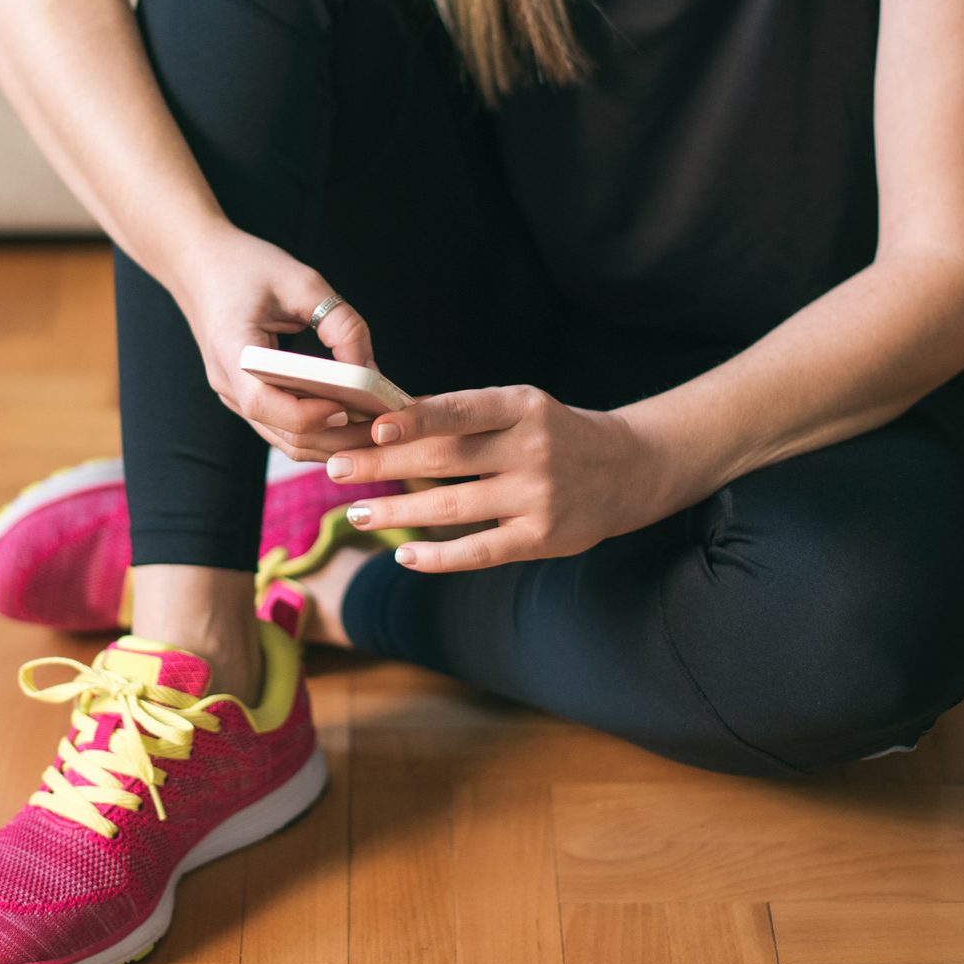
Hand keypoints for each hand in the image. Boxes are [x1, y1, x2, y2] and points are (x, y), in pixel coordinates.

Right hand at [176, 227, 377, 461]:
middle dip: (337, 439)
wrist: (197, 262)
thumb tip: (372, 369)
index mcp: (232, 351)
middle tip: (385, 427)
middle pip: (283, 434)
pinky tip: (351, 417)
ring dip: (331, 441)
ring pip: (285, 439)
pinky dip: (317, 428)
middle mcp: (228, 383)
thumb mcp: (302, 281)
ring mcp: (233, 395)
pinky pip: (282, 426)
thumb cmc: (245, 265)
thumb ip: (341, 323)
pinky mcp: (244, 395)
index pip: (266, 404)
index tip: (352, 405)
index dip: (311, 413)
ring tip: (375, 428)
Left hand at [330, 384, 703, 571]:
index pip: (461, 411)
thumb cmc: (555, 433)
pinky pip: (480, 551)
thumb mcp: (520, 408)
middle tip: (334, 468)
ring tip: (355, 514)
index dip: (416, 419)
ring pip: (453, 507)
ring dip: (397, 512)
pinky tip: (404, 554)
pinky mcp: (542, 537)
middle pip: (445, 459)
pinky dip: (439, 556)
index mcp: (522, 406)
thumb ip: (465, 416)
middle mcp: (532, 449)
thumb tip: (385, 423)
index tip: (372, 427)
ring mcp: (538, 496)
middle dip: (383, 465)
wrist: (628, 468)